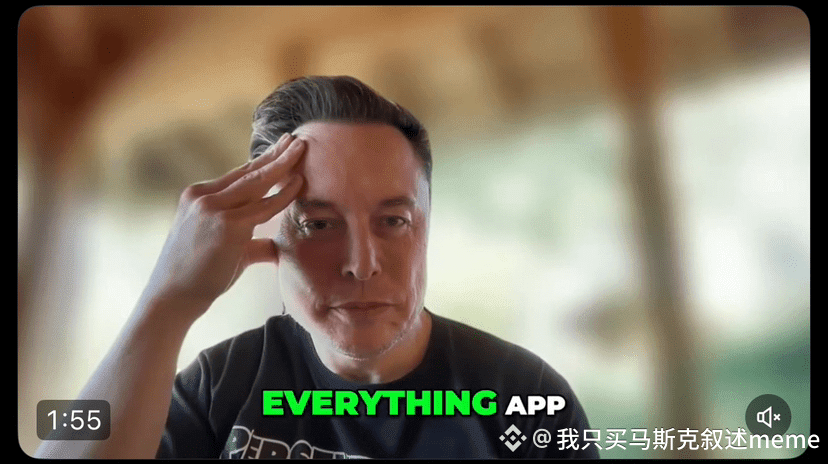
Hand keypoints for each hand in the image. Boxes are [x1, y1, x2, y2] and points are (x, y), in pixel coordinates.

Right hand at [143, 132, 303, 317]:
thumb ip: (251, 242)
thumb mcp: (225, 249)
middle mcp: (203, 196)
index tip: (281, 148)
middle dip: (275, 154)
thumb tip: (275, 247)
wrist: (173, 296)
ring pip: (257, 182)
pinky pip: (264, 207)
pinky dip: (284, 195)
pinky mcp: (226, 224)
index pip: (238, 175)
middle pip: (248, 171)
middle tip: (296, 139)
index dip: (263, 161)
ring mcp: (213, 208)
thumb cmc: (198, 275)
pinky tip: (299, 184)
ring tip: (302, 150)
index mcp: (199, 196)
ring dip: (283, 165)